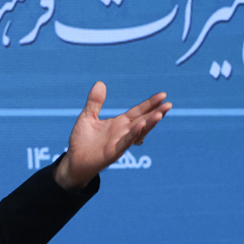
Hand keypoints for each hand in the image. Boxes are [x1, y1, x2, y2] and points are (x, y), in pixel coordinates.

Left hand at [54, 82, 170, 190]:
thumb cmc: (82, 141)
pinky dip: (134, 134)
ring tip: (160, 113)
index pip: (138, 111)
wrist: (74, 160)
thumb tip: (100, 83)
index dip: (150, 103)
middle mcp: (123, 132)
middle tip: (168, 104)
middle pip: (143, 120)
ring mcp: (120, 142)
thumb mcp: (87, 117)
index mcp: (119, 123)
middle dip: (156, 112)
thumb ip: (95, 102)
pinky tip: (141, 125)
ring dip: (150, 123)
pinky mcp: (113, 152)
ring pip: (139, 131)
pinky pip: (126, 142)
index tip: (163, 95)